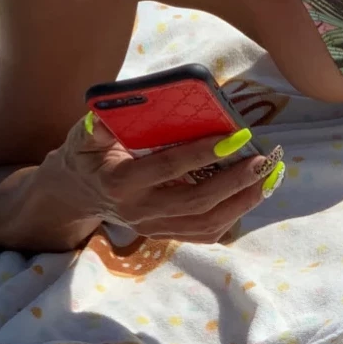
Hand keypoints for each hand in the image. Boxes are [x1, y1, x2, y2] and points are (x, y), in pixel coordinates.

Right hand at [48, 113, 284, 243]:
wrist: (75, 194)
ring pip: (204, 223)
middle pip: (194, 202)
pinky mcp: (165, 233)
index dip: (201, 153)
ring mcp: (154, 227)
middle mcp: (140, 211)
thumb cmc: (86, 155)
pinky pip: (203, 233)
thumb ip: (99, 125)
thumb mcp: (83, 135)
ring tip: (267, 179)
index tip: (232, 136)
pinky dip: (232, 216)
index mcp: (121, 183)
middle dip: (233, 182)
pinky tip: (251, 196)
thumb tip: (114, 109)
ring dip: (240, 202)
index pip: (167, 168)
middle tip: (262, 160)